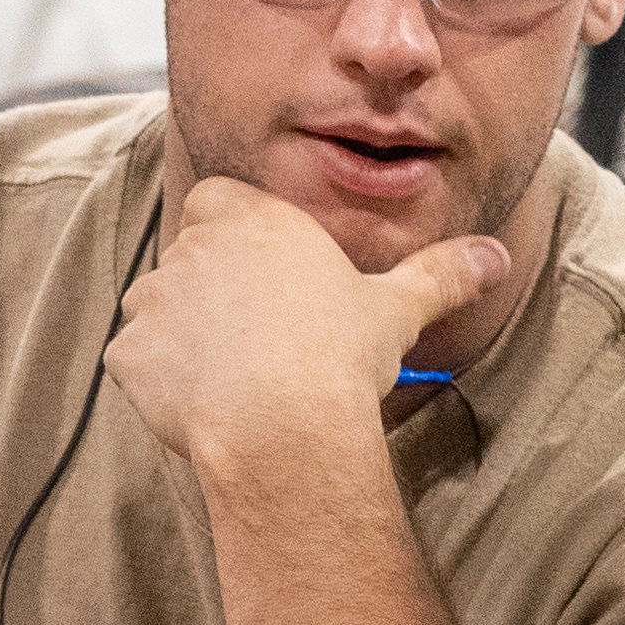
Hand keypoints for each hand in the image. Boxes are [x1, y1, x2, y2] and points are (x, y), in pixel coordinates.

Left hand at [104, 180, 502, 490]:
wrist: (282, 427)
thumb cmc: (341, 356)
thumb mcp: (400, 308)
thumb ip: (443, 274)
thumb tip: (498, 255)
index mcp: (255, 222)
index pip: (220, 198)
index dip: (236, 226)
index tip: (267, 265)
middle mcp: (192, 249)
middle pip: (190, 255)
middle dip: (214, 286)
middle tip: (266, 331)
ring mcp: (151, 301)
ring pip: (158, 307)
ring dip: (184, 329)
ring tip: (237, 371)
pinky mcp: (126, 354)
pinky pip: (138, 360)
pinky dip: (163, 378)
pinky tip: (207, 401)